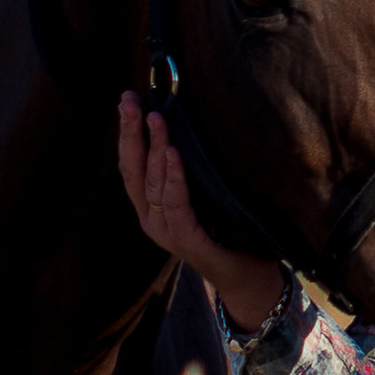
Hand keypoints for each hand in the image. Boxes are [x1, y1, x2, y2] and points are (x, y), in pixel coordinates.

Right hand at [117, 95, 286, 330]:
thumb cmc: (227, 229)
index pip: (131, 164)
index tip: (127, 99)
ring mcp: (164, 231)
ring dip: (155, 147)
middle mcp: (150, 219)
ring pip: (153, 183)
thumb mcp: (204, 192)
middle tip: (129, 100)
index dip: (127, 131)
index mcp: (150, 206)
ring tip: (156, 119)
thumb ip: (190, 169)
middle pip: (133, 169)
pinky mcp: (184, 240)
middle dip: (130, 132)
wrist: (247, 275)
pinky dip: (173, 177)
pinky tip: (173, 153)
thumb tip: (188, 123)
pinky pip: (175, 204)